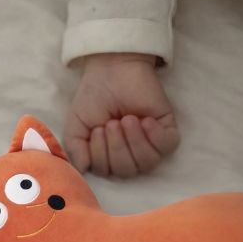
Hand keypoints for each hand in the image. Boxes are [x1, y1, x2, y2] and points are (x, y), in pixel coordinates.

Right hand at [64, 53, 180, 177]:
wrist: (113, 69)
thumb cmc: (94, 96)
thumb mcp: (77, 124)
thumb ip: (75, 149)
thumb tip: (82, 168)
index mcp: (110, 155)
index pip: (108, 172)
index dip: (101, 156)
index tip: (98, 128)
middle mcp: (132, 152)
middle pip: (128, 170)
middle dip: (117, 147)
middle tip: (112, 122)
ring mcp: (151, 142)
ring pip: (147, 162)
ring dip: (134, 142)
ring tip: (127, 119)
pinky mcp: (167, 129)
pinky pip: (166, 146)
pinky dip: (155, 136)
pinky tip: (145, 120)